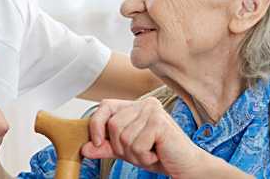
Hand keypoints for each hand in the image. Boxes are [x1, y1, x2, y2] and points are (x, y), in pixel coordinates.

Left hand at [81, 98, 201, 177]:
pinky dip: (144, 157)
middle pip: (113, 126)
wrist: (185, 166)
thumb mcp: (127, 150)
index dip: (96, 124)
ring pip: (124, 137)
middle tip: (140, 152)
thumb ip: (106, 147)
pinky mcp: (160, 123)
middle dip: (121, 147)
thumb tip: (84, 148)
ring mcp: (153, 111)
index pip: (105, 106)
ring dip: (134, 154)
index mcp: (135, 105)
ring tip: (150, 153)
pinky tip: (157, 154)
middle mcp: (145, 103)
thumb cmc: (159, 155)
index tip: (96, 142)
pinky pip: (137, 145)